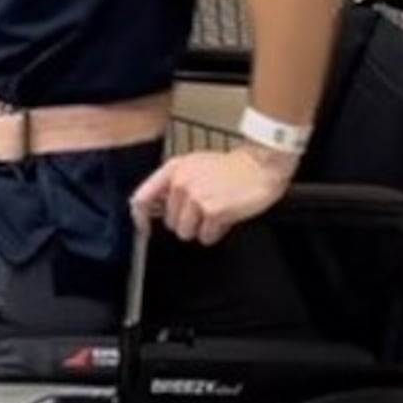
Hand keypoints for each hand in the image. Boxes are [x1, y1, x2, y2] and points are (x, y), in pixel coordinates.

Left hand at [131, 144, 294, 246]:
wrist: (261, 165)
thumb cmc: (232, 168)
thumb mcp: (195, 166)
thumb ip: (173, 183)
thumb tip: (155, 208)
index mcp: (173, 169)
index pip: (142, 198)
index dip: (140, 218)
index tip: (145, 229)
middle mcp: (181, 182)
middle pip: (169, 222)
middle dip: (186, 221)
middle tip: (205, 208)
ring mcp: (196, 196)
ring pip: (185, 232)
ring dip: (200, 229)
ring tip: (215, 212)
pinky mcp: (212, 210)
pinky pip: (205, 236)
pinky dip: (215, 233)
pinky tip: (225, 217)